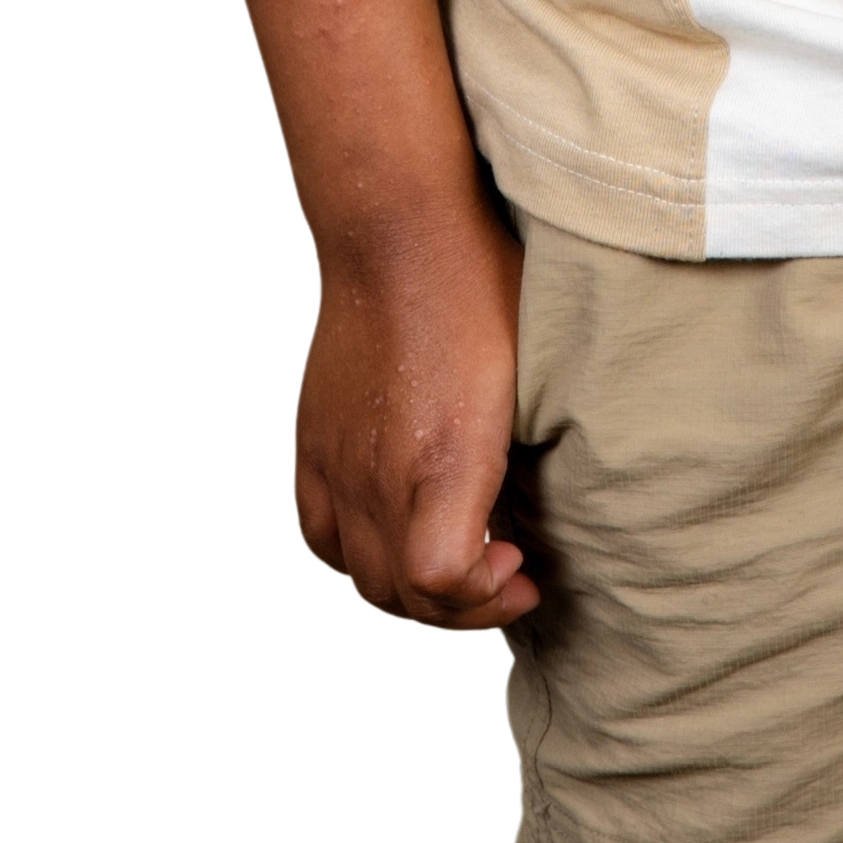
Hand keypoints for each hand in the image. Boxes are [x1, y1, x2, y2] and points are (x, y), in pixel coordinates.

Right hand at [293, 187, 541, 635]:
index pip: (442, 583)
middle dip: (463, 607)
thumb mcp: (530, 380)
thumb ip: (519, 463)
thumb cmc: (479, 291)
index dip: (488, 597)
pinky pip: (319, 537)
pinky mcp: (311, 445)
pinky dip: (358, 558)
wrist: (397, 234)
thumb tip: (530, 516)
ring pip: (359, 578)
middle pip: (402, 597)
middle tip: (505, 571)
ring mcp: (336, 463)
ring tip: (455, 560)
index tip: (523, 564)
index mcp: (443, 457)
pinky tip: (395, 532)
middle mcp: (378, 473)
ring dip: (412, 591)